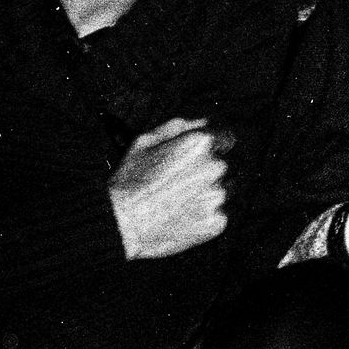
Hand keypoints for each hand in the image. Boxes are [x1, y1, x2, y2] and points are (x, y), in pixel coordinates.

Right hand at [108, 117, 232, 258]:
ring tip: (178, 201)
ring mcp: (218, 195)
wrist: (121, 225)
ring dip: (208, 192)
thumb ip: (178, 126)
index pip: (226, 137)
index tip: (199, 157)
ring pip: (222, 189)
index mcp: (201, 142)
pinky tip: (181, 216)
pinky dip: (205, 215)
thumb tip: (203, 122)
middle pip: (223, 165)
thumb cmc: (129, 181)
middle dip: (207, 170)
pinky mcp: (218, 220)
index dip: (213, 146)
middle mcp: (216, 166)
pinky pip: (218, 214)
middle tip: (180, 183)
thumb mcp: (145, 141)